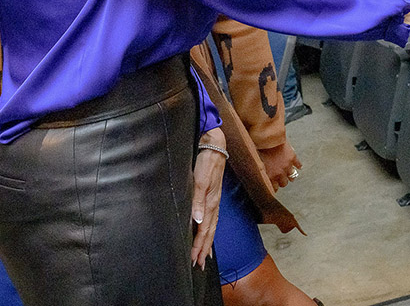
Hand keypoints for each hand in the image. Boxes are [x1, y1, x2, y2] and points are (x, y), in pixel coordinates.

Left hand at [190, 127, 226, 267]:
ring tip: (203, 256)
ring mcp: (214, 200)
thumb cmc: (206, 161)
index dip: (199, 246)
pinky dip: (209, 230)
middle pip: (209, 231)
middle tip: (198, 265)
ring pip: (211, 226)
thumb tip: (198, 221)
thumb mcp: (200, 179)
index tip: (194, 261)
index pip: (204, 230)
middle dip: (204, 249)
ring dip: (207, 242)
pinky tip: (206, 232)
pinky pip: (212, 218)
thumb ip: (197, 200)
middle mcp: (214, 204)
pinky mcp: (212, 195)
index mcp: (210, 202)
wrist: (215, 144)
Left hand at [259, 141, 301, 189]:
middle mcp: (280, 173)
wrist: (268, 139)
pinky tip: (299, 167)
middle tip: (280, 180)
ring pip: (292, 176)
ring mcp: (287, 166)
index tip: (274, 187)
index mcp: (270, 175)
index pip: (274, 188)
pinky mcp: (293, 158)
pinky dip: (299, 166)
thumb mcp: (259, 164)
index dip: (274, 187)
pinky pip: (298, 165)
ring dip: (290, 176)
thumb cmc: (260, 150)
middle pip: (284, 183)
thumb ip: (262, 172)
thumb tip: (261, 177)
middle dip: (282, 182)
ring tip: (289, 175)